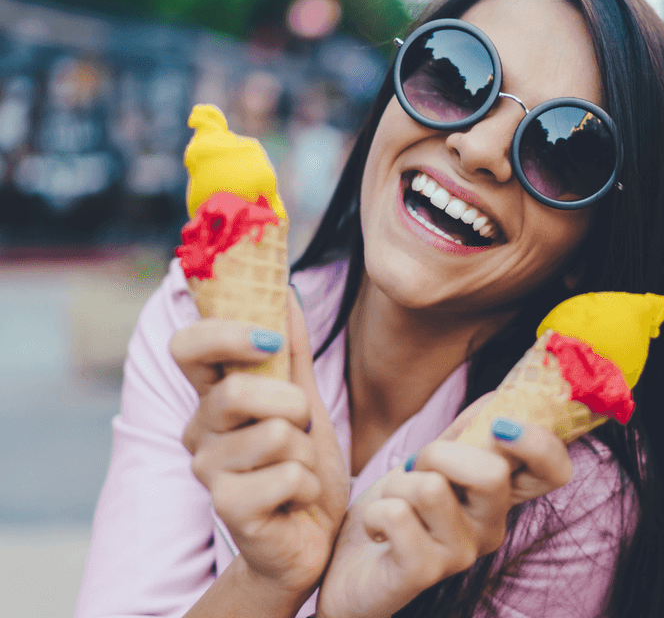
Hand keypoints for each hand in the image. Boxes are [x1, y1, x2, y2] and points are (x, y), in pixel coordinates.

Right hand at [170, 292, 349, 593]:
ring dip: (307, 453)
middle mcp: (200, 433)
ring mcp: (208, 472)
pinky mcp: (229, 508)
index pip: (187, 347)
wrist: (310, 540)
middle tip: (302, 429)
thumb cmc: (301, 470)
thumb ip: (292, 352)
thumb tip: (283, 290)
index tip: (270, 339)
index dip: (224, 332)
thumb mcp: (304, 403)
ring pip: (276, 434)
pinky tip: (297, 500)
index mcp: (213, 400)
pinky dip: (310, 485)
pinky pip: (290, 474)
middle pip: (237, 389)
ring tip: (299, 472)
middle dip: (291, 404)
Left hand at [317, 419, 572, 617]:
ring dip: (398, 485)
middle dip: (438, 453)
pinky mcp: (424, 572)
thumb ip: (466, 434)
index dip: (540, 443)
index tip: (500, 427)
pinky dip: (374, 513)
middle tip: (415, 470)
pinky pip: (396, 514)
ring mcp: (462, 554)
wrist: (351, 571)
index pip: (555, 471)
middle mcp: (491, 528)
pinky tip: (377, 532)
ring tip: (393, 504)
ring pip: (433, 488)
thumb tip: (498, 395)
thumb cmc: (396, 515)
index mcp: (501, 498)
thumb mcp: (433, 466)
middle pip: (493, 472)